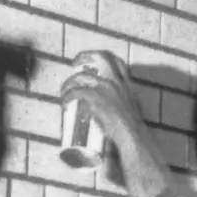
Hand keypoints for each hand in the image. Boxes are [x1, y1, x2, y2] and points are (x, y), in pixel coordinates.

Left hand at [60, 52, 161, 196]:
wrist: (133, 140)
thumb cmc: (132, 134)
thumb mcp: (130, 116)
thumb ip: (121, 110)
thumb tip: (108, 117)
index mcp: (127, 86)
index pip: (117, 62)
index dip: (102, 57)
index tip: (90, 61)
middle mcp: (118, 83)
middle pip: (101, 57)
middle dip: (85, 56)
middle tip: (74, 63)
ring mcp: (107, 89)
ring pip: (82, 76)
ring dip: (70, 82)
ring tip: (64, 91)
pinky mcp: (96, 99)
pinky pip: (75, 92)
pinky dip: (67, 96)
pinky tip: (64, 103)